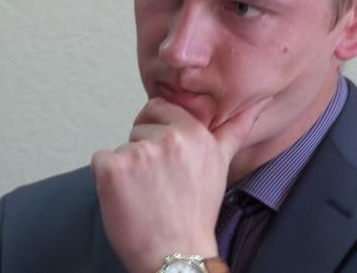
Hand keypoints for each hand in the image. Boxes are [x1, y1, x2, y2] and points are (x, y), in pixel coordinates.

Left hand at [91, 97, 269, 272]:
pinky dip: (107, 178)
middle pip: (138, 128)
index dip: (157, 131)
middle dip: (143, 152)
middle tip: (159, 183)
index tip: (165, 159)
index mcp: (195, 133)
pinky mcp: (113, 169)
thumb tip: (257, 103)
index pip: (158, 107)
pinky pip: (100, 159)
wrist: (177, 253)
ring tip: (146, 194)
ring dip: (127, 168)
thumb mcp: (220, 165)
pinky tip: (127, 197)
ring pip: (121, 147)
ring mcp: (139, 153)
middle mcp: (169, 139)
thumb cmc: (196, 213)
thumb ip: (235, 129)